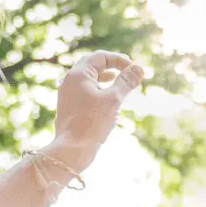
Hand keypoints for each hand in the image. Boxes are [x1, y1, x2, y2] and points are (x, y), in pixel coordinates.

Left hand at [52, 52, 145, 169]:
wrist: (72, 149)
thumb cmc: (92, 123)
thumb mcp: (113, 100)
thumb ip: (126, 82)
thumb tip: (139, 69)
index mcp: (78, 74)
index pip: (101, 57)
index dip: (119, 60)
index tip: (133, 69)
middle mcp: (69, 80)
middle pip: (92, 65)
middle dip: (111, 67)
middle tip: (126, 71)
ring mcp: (66, 94)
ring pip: (88, 79)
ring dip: (104, 78)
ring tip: (117, 82)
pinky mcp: (68, 106)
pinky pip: (83, 91)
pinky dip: (97, 90)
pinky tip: (105, 100)